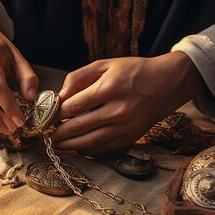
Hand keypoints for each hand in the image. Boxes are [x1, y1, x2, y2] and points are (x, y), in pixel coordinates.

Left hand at [51, 52, 204, 154]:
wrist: (168, 83)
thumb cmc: (134, 71)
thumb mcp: (105, 65)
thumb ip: (79, 77)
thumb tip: (59, 96)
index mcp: (110, 88)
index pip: (73, 106)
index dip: (56, 113)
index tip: (47, 115)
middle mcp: (118, 110)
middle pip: (78, 127)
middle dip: (58, 132)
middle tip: (46, 133)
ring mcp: (125, 127)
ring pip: (88, 142)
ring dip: (68, 145)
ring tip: (56, 143)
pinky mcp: (130, 138)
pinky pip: (103, 149)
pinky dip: (86, 149)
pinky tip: (76, 145)